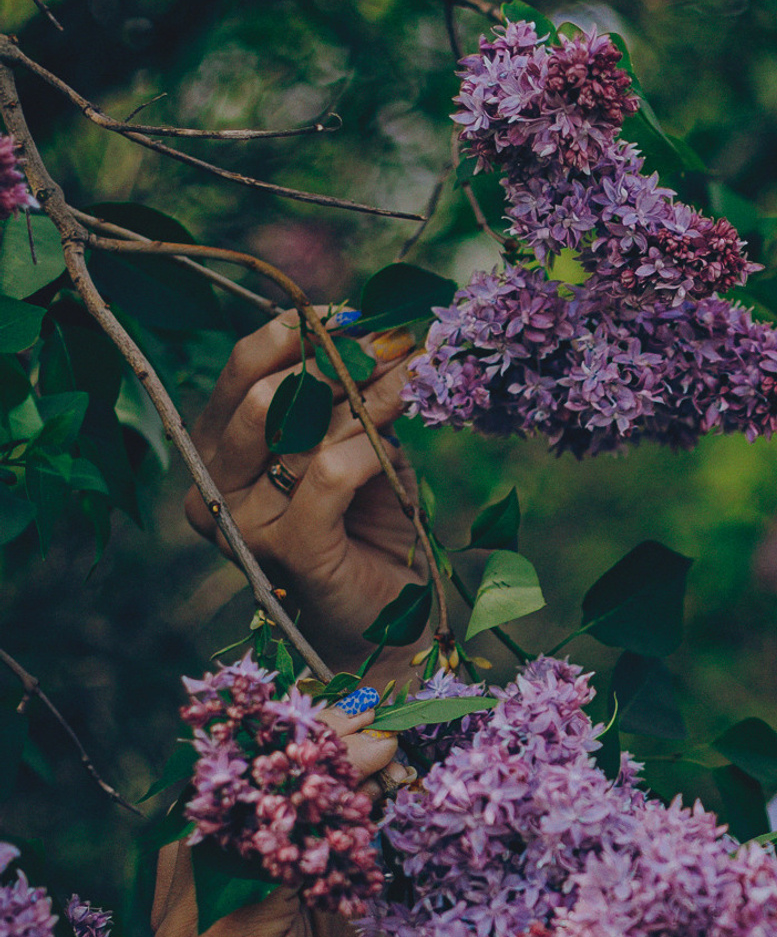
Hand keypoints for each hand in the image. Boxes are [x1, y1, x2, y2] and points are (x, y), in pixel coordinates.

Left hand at [152, 704, 419, 936]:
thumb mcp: (359, 931)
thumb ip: (346, 848)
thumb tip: (374, 756)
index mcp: (231, 934)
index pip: (266, 815)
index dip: (320, 767)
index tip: (375, 739)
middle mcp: (182, 920)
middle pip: (228, 802)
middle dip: (294, 755)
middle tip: (359, 724)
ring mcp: (169, 918)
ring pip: (213, 813)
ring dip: (272, 773)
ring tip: (336, 742)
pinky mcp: (175, 915)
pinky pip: (210, 841)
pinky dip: (254, 809)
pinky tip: (301, 788)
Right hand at [187, 312, 428, 676]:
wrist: (390, 623)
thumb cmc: (369, 530)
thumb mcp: (360, 450)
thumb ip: (354, 403)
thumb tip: (381, 336)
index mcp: (218, 452)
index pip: (240, 372)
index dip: (290, 332)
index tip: (348, 314)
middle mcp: (215, 485)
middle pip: (261, 393)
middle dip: (329, 363)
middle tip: (384, 350)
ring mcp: (244, 521)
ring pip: (293, 428)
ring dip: (358, 402)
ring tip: (401, 389)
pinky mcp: (287, 548)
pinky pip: (328, 472)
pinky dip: (367, 449)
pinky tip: (392, 448)